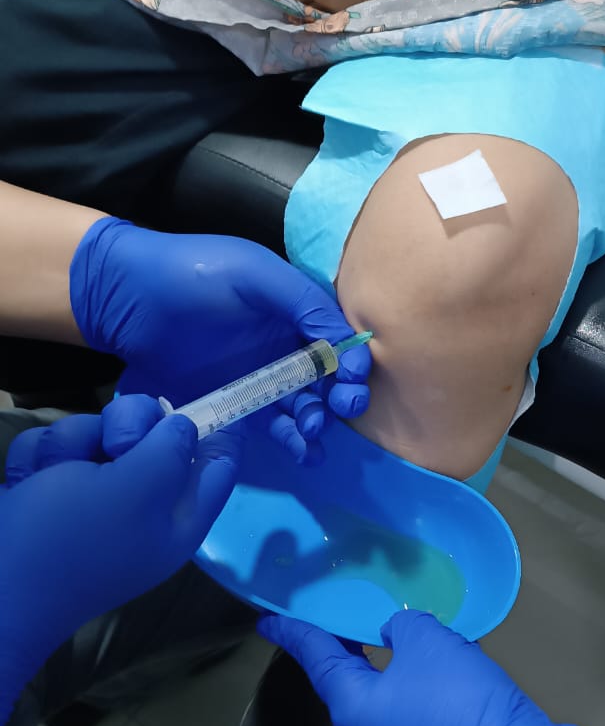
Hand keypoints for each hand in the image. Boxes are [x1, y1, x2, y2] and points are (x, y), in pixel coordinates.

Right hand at [0, 396, 239, 725]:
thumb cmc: (69, 539)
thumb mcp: (135, 492)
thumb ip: (169, 452)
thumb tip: (183, 425)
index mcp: (177, 517)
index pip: (219, 465)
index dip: (218, 426)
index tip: (206, 392)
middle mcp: (141, 504)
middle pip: (153, 432)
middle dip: (125, 426)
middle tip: (113, 450)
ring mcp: (91, 495)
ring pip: (95, 432)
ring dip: (69, 446)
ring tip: (50, 477)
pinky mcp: (48, 488)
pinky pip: (54, 446)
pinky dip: (36, 460)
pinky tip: (24, 483)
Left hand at [70, 217, 371, 462]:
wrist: (129, 298)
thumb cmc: (195, 273)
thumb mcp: (254, 274)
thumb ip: (302, 302)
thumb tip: (346, 344)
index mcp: (296, 312)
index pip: (339, 343)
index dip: (353, 363)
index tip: (351, 379)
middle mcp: (285, 347)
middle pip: (328, 381)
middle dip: (339, 399)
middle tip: (336, 408)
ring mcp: (261, 379)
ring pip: (304, 409)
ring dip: (317, 424)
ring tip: (311, 433)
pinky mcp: (235, 406)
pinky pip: (272, 427)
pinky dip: (292, 442)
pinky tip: (303, 451)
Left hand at [260, 610, 592, 725]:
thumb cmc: (462, 703)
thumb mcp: (431, 643)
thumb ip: (402, 627)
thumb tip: (393, 635)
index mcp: (351, 709)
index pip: (314, 659)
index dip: (294, 633)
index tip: (268, 621)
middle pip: (348, 687)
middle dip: (351, 653)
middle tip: (354, 621)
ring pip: (382, 710)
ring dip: (391, 679)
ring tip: (414, 650)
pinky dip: (415, 704)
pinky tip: (442, 688)